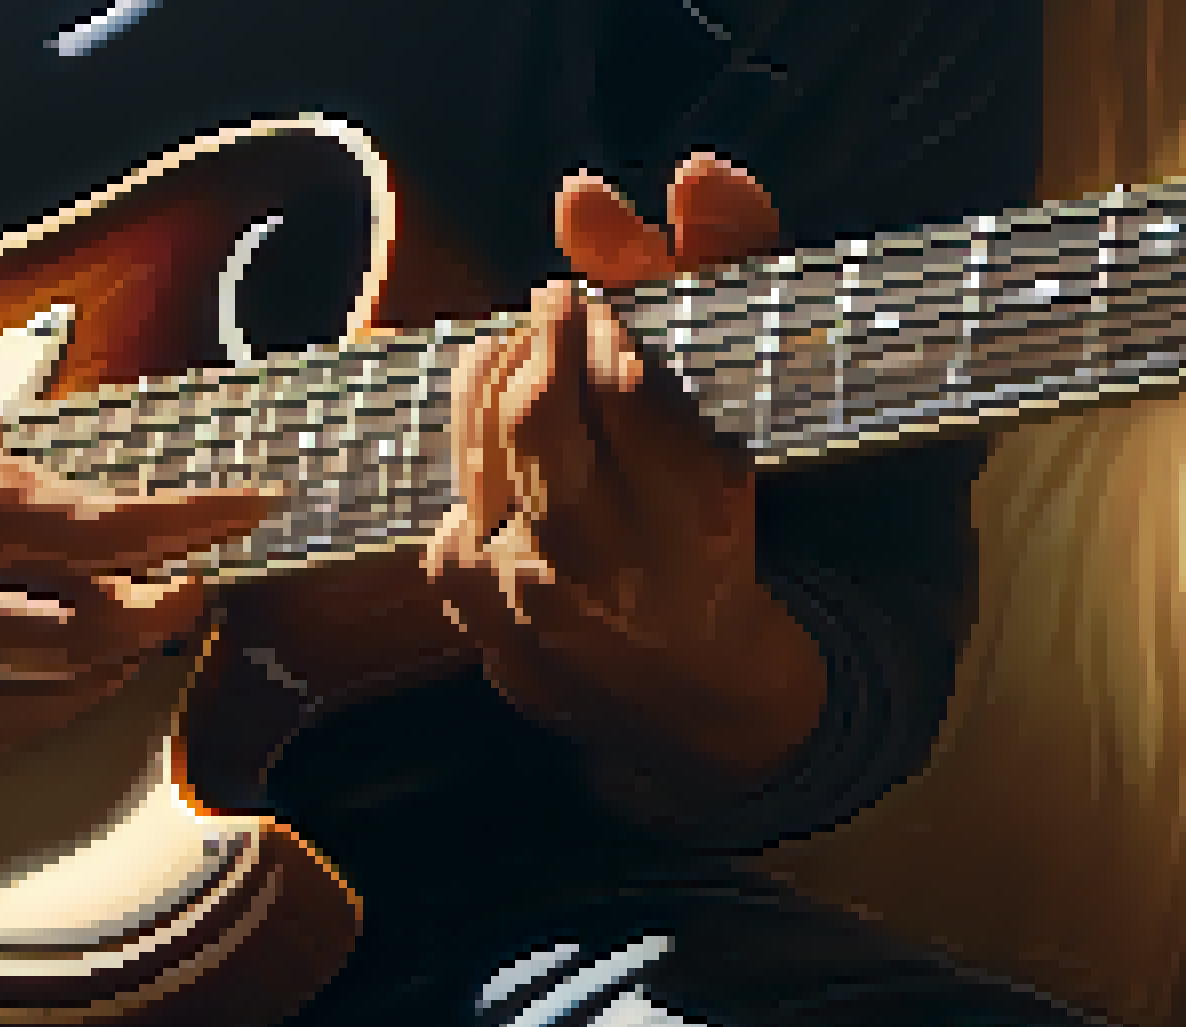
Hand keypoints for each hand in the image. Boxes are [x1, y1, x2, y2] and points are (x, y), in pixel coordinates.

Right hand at [0, 265, 269, 766]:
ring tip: (150, 621)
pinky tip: (83, 669)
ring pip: (56, 688)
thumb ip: (31, 468)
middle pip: (91, 628)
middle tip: (194, 585)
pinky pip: (7, 728)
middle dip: (163, 608)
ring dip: (121, 656)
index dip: (194, 523)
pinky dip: (59, 698)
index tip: (252, 511)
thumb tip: (109, 498)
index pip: (105, 528)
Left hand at [422, 154, 822, 772]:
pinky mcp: (468, 605)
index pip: (630, 395)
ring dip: (501, 376)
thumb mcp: (737, 417)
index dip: (603, 333)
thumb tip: (698, 171)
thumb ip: (721, 277)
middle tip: (558, 300)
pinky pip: (449, 491)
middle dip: (543, 341)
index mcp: (699, 524)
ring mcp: (526, 595)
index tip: (597, 306)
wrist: (679, 695)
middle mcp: (609, 568)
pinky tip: (502, 428)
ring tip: (531, 346)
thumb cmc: (712, 535)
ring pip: (483, 448)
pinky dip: (474, 443)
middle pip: (542, 420)